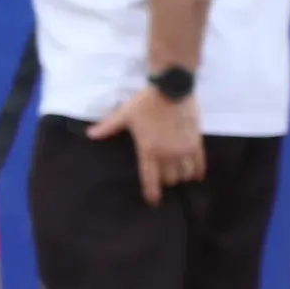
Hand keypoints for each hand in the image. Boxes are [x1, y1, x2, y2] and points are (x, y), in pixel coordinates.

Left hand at [86, 85, 204, 206]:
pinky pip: (199, 163)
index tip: (153, 201)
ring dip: (180, 176)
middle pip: (169, 179)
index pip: (150, 179)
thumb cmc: (146, 102)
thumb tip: (90, 135)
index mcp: (148, 150)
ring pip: (184, 174)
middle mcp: (167, 154)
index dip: (152, 193)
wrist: (171, 87)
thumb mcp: (125, 115)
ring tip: (178, 174)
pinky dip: (197, 171)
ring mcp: (183, 149)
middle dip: (166, 181)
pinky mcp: (196, 142)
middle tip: (163, 177)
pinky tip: (196, 176)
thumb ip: (108, 127)